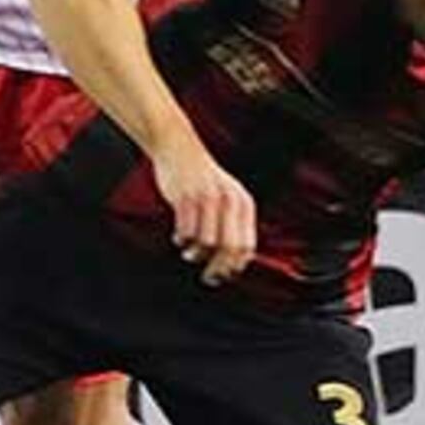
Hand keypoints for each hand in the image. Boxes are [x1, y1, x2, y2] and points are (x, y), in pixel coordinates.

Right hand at [150, 142, 258, 284]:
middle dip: (218, 267)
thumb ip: (233, 222)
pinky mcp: (185, 197)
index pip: (246, 246)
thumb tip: (233, 259)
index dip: (235, 265)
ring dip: (196, 254)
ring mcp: (207, 199)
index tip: (224, 274)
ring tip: (189, 253)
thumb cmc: (202, 177)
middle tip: (208, 276)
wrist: (178, 147)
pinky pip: (186, 230)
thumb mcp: (226, 195)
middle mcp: (229, 201)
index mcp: (243, 203)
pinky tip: (179, 238)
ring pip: (206, 242)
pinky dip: (182, 239)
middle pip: (228, 248)